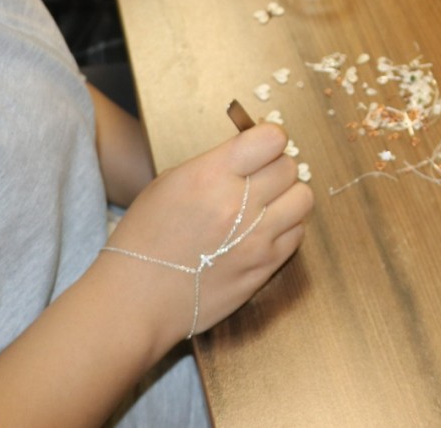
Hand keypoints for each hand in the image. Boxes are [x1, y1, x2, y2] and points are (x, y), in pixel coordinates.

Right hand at [103, 123, 313, 354]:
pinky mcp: (265, 267)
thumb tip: (252, 152)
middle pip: (289, 167)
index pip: (271, 139)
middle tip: (260, 178)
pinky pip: (297, 234)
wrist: (137, 299)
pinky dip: (286, 228)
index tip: (261, 147)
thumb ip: (215, 164)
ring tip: (266, 205)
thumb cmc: (145, 239)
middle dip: (276, 167)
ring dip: (287, 197)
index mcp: (210, 176)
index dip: (268, 139)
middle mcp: (238, 204)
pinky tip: (263, 232)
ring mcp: (256, 239)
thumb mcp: (170, 183)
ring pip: (303, 198)